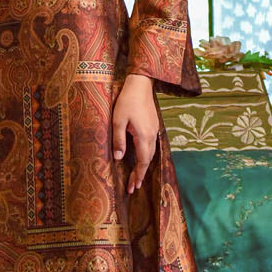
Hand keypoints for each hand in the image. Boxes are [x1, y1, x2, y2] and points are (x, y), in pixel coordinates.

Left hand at [113, 73, 159, 192]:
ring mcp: (154, 129)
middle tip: (133, 187)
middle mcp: (152, 135)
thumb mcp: (118, 120)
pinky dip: (147, 155)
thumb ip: (119, 140)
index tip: (132, 187)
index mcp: (144, 136)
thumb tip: (119, 158)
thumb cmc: (127, 101)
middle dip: (140, 174)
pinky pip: (152, 145)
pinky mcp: (153, 125)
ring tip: (137, 176)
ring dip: (144, 165)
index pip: (142, 161)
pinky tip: (142, 157)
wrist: (140, 84)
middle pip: (148, 160)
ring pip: (151, 153)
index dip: (137, 175)